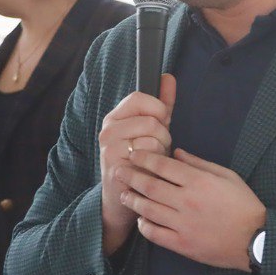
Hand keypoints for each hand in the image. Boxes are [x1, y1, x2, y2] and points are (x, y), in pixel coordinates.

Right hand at [97, 75, 175, 255]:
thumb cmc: (140, 161)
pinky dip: (156, 166)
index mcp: (114, 118)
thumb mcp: (151, 130)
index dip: (157, 108)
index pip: (139, 98)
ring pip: (152, 139)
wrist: (123, 196)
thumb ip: (161, 104)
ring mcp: (109, 150)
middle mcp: (107, 131)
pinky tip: (149, 172)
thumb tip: (168, 77)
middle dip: (163, 135)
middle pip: (150, 120)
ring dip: (161, 152)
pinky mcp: (116, 168)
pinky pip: (149, 158)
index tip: (162, 121)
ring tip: (153, 161)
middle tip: (158, 148)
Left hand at [118, 148, 266, 270]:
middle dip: (130, 176)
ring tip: (124, 194)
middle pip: (150, 186)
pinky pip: (155, 234)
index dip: (144, 158)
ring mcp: (183, 224)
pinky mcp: (182, 244)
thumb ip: (199, 163)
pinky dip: (144, 225)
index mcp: (198, 181)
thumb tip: (177, 152)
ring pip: (148, 209)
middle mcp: (187, 201)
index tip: (133, 154)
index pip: (163, 165)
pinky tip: (141, 219)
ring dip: (133, 200)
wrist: (255, 239)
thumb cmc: (244, 204)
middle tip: (118, 171)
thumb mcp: (227, 176)